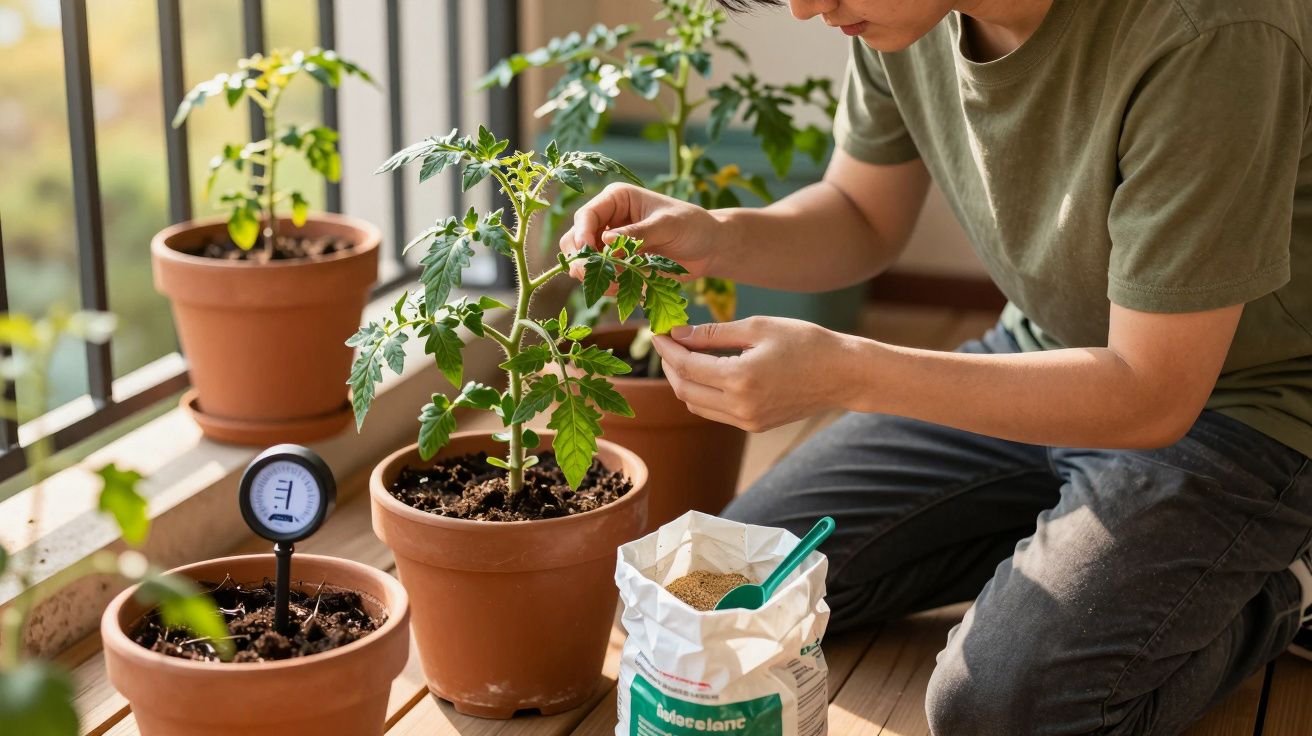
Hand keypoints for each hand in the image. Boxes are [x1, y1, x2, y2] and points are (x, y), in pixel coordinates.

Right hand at [560, 183, 721, 280]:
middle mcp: (608, 220)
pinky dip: (608, 286)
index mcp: (616, 200)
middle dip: (581, 259)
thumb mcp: (667, 225)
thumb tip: (606, 239)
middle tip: (590, 276)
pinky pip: (602, 279)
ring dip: (594, 276)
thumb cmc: (692, 226)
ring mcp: (611, 245)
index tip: (587, 253)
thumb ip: (638, 233)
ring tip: (616, 284)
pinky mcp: (619, 265)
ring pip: (584, 262)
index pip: (586, 215)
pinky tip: (626, 288)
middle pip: (575, 239)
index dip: (581, 235)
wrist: (709, 248)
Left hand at [652, 316, 851, 431]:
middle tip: (667, 343)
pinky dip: (702, 393)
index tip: (657, 332)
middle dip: (670, 366)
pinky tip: (706, 371)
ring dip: (683, 382)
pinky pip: (715, 412)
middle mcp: (740, 406)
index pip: (686, 366)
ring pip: (696, 404)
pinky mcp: (754, 426)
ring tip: (683, 355)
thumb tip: (678, 334)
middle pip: (684, 390)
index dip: (667, 349)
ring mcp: (747, 421)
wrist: (843, 374)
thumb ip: (713, 333)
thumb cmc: (805, 343)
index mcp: (740, 378)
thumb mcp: (758, 328)